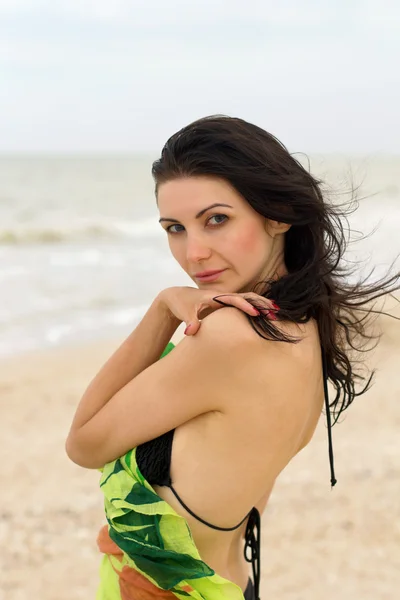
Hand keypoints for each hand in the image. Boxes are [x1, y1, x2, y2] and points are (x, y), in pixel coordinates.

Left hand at [158, 286, 278, 335]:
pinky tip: (264, 315)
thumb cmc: (181, 304)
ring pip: (246, 299)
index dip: (245, 305)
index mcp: (214, 296)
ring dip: (261, 304)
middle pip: (246, 296)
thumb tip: (191, 332)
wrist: (176, 297)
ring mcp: (224, 299)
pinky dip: (254, 307)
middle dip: (260, 302)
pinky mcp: (224, 304)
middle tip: (276, 312)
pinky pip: (242, 304)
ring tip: (276, 313)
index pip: (233, 299)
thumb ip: (190, 321)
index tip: (257, 313)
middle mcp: (222, 296)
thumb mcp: (184, 312)